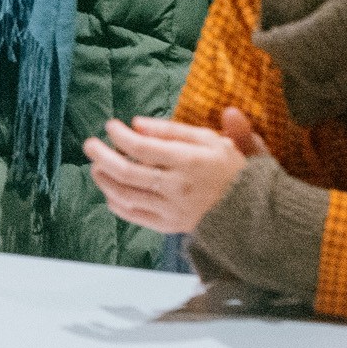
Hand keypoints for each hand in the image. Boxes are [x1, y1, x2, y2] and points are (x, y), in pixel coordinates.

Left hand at [79, 111, 249, 233]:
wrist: (257, 214)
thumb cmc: (236, 170)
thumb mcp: (217, 141)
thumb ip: (180, 129)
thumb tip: (140, 122)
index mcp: (191, 161)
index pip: (143, 148)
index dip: (121, 136)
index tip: (110, 125)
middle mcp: (178, 187)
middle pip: (128, 172)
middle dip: (102, 156)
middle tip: (89, 144)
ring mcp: (172, 209)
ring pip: (127, 195)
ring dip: (105, 180)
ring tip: (95, 167)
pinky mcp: (171, 226)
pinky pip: (135, 216)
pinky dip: (118, 205)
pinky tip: (110, 193)